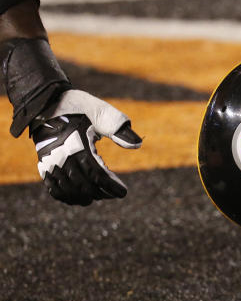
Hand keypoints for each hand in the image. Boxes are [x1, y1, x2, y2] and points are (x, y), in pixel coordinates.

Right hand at [30, 89, 141, 204]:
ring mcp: (50, 162)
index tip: (123, 192)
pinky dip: (65, 195)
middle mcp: (61, 156)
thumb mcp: (100, 112)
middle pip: (83, 185)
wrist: (47, 102)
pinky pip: (52, 186)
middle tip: (113, 193)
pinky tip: (77, 198)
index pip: (96, 174)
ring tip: (97, 197)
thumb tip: (137, 145)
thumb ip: (119, 128)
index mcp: (77, 145)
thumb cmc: (78, 106)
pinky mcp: (43, 163)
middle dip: (100, 193)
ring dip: (83, 197)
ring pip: (67, 189)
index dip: (111, 187)